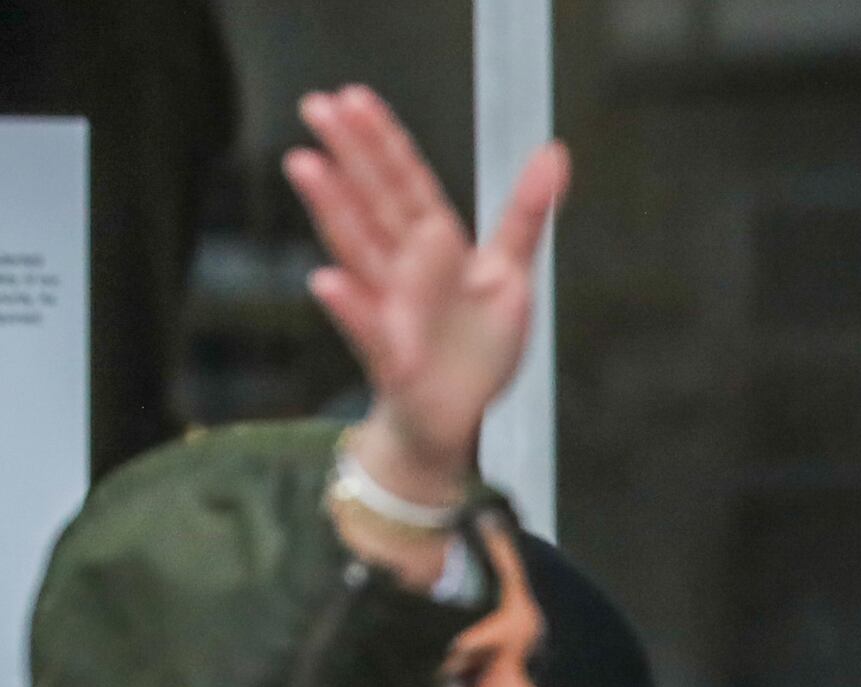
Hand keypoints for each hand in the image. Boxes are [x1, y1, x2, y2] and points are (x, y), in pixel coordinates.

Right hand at [280, 87, 564, 505]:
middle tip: (315, 105)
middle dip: (348, 156)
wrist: (453, 416)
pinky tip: (324, 281)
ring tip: (304, 165)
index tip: (353, 96)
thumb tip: (555, 150)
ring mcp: (391, 309)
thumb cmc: (475, 345)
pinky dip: (347, 306)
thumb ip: (527, 214)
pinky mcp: (391, 357)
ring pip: (358, 252)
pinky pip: (366, 329)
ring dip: (332, 210)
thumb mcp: (509, 274)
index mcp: (434, 246)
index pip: (407, 184)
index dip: (384, 142)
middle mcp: (404, 269)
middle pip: (374, 203)